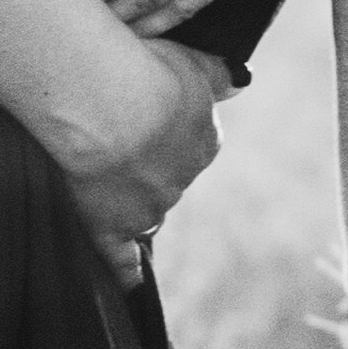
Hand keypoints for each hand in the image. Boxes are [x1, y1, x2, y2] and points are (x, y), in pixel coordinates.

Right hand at [47, 29, 228, 276]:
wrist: (111, 104)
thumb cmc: (147, 74)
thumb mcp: (192, 63)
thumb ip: (217, 75)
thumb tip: (241, 81)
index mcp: (204, 140)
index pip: (193, 144)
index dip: (169, 134)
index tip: (149, 123)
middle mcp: (183, 180)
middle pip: (168, 179)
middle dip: (149, 167)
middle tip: (118, 143)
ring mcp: (148, 207)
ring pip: (146, 211)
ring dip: (131, 203)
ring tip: (107, 187)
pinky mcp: (111, 228)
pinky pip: (121, 259)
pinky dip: (125, 273)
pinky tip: (127, 285)